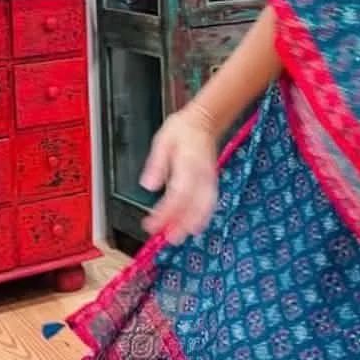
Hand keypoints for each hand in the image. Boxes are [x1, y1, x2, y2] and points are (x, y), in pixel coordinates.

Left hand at [139, 107, 219, 244]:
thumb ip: (156, 164)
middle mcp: (202, 173)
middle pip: (194, 204)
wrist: (203, 121)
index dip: (165, 212)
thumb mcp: (162, 141)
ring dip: (192, 223)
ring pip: (205, 206)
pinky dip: (203, 216)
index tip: (152, 223)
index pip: (177, 193)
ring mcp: (209, 178)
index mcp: (188, 162)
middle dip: (181, 224)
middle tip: (167, 237)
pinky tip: (194, 226)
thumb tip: (148, 185)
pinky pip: (210, 202)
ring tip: (179, 237)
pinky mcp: (212, 181)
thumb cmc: (183, 130)